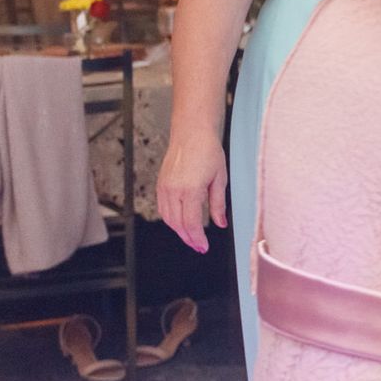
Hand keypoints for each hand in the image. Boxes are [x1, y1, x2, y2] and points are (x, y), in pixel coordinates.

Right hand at [156, 129, 225, 252]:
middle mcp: (174, 190)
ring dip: (178, 231)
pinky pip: (163, 208)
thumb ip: (218, 204)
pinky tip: (180, 222)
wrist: (192, 134)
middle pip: (177, 225)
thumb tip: (220, 222)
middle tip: (198, 246)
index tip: (203, 247)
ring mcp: (164, 188)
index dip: (197, 239)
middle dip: (188, 238)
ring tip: (191, 237)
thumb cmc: (208, 151)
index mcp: (191, 190)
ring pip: (168, 218)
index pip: (191, 224)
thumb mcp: (220, 179)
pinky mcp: (160, 184)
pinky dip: (171, 219)